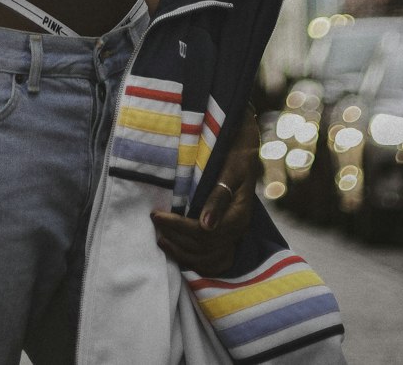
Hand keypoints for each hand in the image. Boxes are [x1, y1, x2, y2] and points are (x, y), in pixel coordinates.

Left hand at [152, 108, 260, 275]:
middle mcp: (237, 228)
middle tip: (155, 223)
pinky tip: (178, 250)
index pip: (204, 232)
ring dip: (182, 251)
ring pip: (207, 257)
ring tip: (161, 239)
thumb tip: (206, 225)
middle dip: (176, 237)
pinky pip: (213, 257)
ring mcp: (234, 233)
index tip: (157, 215)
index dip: (178, 226)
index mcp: (238, 214)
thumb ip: (219, 195)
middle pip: (204, 246)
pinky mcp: (228, 231)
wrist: (247, 142)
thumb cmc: (237, 151)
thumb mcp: (230, 168)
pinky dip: (194, 258)